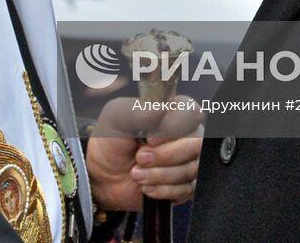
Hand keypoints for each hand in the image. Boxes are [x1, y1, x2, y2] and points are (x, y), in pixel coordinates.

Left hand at [85, 96, 201, 211]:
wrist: (103, 176)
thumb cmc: (111, 140)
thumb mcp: (116, 117)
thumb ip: (139, 110)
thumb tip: (160, 108)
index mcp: (173, 111)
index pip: (192, 113)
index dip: (173, 128)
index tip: (150, 137)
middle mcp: (186, 134)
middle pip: (196, 144)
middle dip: (165, 155)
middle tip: (140, 157)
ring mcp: (188, 160)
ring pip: (191, 169)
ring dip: (159, 174)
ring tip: (136, 173)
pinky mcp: (186, 185)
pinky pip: (187, 190)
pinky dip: (162, 190)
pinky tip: (145, 186)